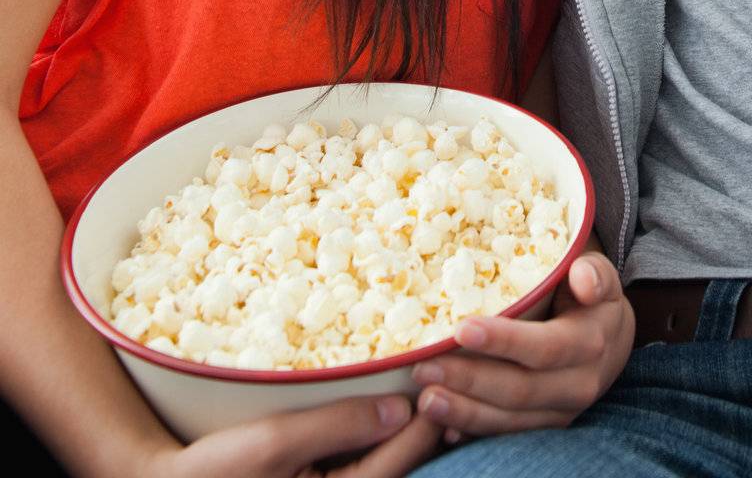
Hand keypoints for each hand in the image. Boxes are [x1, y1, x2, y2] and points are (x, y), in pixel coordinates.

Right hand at [146, 394, 440, 477]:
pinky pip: (364, 463)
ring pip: (387, 461)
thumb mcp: (275, 442)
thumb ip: (338, 425)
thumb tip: (400, 408)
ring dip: (406, 426)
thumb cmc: (217, 469)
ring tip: (429, 380)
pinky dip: (378, 435)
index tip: (449, 367)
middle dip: (427, 417)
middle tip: (452, 367)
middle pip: (403, 460)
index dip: (430, 410)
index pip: (403, 454)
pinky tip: (385, 404)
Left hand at [408, 252, 634, 441]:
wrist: (609, 337)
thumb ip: (594, 272)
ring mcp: (561, 411)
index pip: (545, 347)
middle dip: (469, 381)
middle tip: (423, 368)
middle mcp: (579, 384)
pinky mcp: (545, 427)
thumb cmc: (590, 294)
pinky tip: (443, 426)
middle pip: (520, 390)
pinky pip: (506, 435)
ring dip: (465, 412)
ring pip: (510, 421)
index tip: (462, 329)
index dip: (504, 341)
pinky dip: (474, 431)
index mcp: (590, 342)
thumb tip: (584, 278)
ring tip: (425, 399)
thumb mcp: (598, 274)